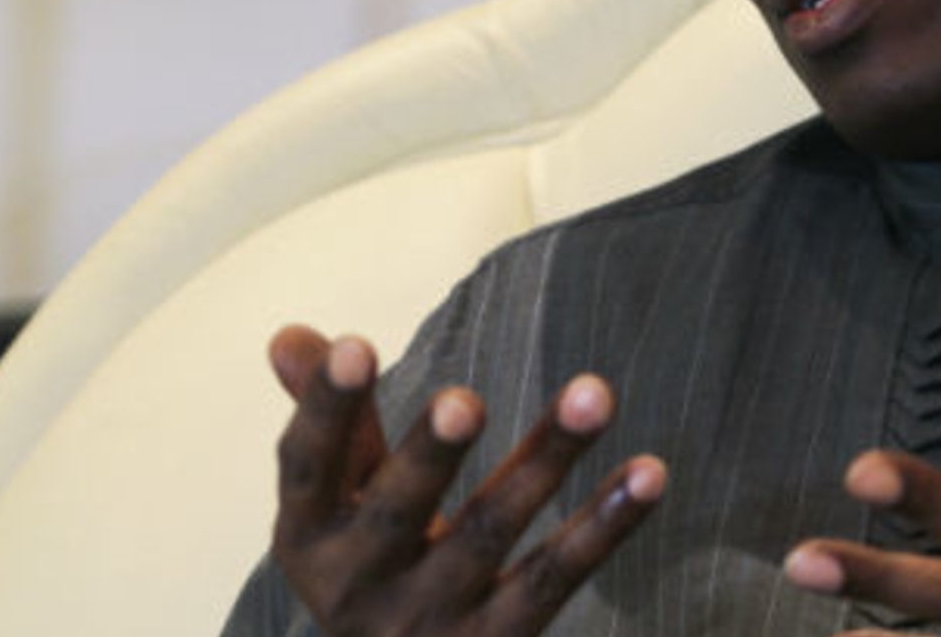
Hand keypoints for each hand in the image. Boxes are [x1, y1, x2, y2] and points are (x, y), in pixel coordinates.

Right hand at [266, 324, 664, 636]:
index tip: (358, 344)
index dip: (327, 408)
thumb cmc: (372, 568)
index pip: (310, 467)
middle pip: (399, 511)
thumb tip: (290, 333)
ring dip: (546, 461)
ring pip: (490, 532)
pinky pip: (556, 576)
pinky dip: (606, 524)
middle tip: (467, 399)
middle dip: (431, 454)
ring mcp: (431, 620)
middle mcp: (359, 586)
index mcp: (310, 537)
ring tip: (594, 391)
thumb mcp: (340, 504)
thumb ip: (335, 419)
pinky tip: (650, 470)